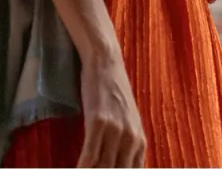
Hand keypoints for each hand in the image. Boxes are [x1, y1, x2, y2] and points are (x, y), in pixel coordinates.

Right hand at [78, 51, 145, 167]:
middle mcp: (131, 140)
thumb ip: (125, 146)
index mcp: (139, 143)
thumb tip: (116, 164)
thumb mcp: (126, 122)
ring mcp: (116, 132)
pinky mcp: (99, 123)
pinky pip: (89, 156)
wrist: (106, 62)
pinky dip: (82, 168)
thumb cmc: (112, 92)